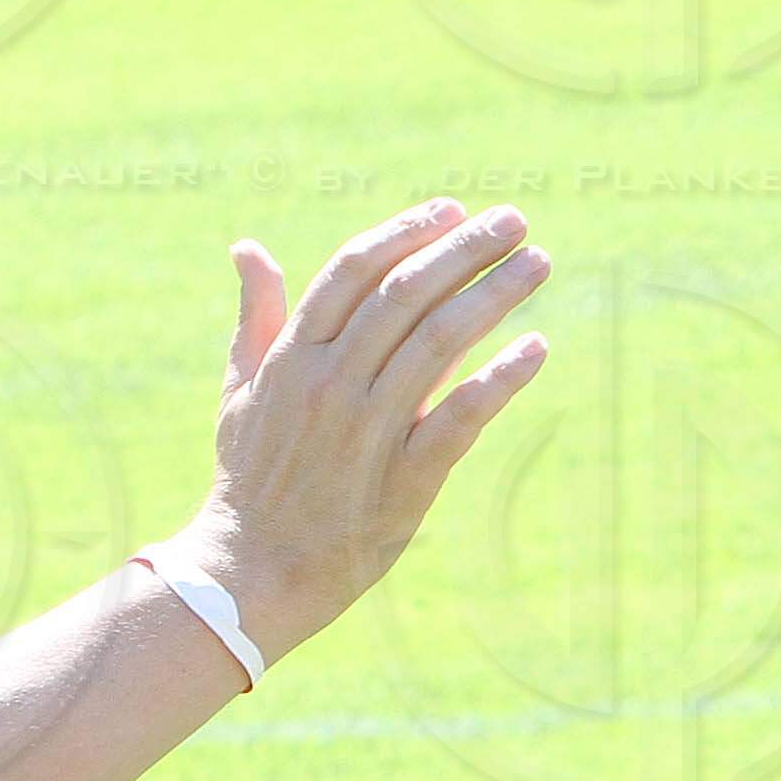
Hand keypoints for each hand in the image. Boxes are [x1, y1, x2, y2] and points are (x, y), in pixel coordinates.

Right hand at [169, 198, 551, 662]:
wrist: (253, 571)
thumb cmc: (251, 477)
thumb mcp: (241, 390)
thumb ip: (255, 317)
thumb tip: (248, 248)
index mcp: (292, 356)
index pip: (353, 270)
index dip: (405, 232)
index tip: (451, 209)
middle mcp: (330, 383)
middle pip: (406, 294)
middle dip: (465, 250)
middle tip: (514, 221)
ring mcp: (367, 431)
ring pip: (440, 343)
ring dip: (495, 297)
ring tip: (539, 265)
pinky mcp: (403, 481)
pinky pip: (460, 418)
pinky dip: (501, 379)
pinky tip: (537, 348)